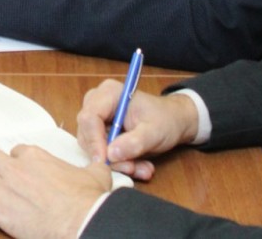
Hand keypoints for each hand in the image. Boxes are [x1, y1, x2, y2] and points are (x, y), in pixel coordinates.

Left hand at [0, 144, 112, 238]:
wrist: (81, 223)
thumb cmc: (87, 201)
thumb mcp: (95, 174)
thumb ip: (93, 166)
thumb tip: (101, 163)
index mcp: (35, 156)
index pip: (15, 151)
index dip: (14, 160)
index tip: (16, 168)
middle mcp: (15, 168)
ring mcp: (4, 187)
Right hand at [77, 80, 197, 180]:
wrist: (174, 122)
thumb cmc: (166, 120)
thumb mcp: (154, 132)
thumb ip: (134, 143)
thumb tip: (111, 154)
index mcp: (109, 93)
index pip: (89, 117)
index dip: (94, 141)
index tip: (105, 161)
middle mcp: (97, 103)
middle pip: (87, 133)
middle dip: (107, 155)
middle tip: (131, 168)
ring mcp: (97, 118)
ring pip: (92, 146)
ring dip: (116, 163)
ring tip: (141, 168)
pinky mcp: (101, 133)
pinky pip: (101, 152)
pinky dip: (119, 163)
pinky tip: (138, 166)